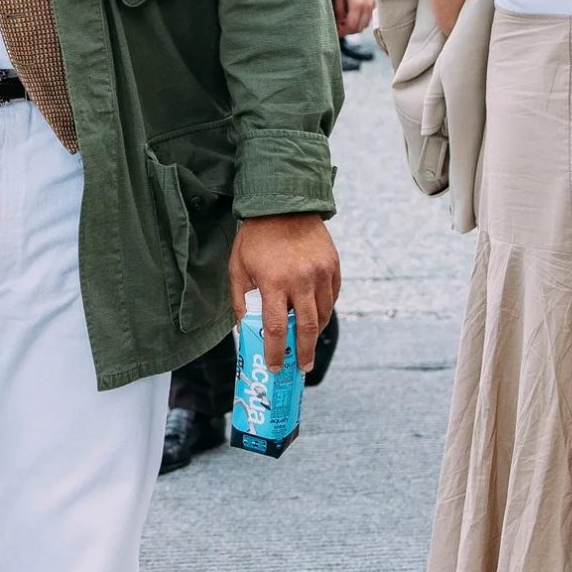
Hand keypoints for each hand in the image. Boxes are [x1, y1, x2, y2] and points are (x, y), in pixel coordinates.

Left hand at [229, 214, 340, 372]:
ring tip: (308, 344)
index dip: (277, 352)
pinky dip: (324, 310)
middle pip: (308, 328)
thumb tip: (245, 329)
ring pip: (323, 314)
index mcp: (273, 282)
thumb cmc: (256, 238)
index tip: (276, 367)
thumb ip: (240, 301)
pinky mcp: (333, 266)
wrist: (284, 204)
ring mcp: (321, 272)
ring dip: (316, 333)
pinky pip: (332, 297)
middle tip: (303, 367)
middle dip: (305, 352)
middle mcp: (301, 279)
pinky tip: (316, 316)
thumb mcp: (238, 268)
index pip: (277, 328)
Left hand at [331, 0, 374, 36]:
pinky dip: (361, 21)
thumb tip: (339, 24)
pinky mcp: (376, 5)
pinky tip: (354, 16)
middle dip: (348, 31)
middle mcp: (367, 6)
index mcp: (357, 3)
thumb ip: (339, 11)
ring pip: (364, 25)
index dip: (343, 32)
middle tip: (340, 28)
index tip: (336, 32)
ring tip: (346, 21)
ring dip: (355, 27)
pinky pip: (369, 19)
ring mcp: (373, 6)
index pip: (351, 26)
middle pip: (359, 28)